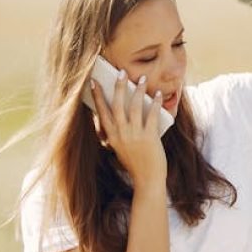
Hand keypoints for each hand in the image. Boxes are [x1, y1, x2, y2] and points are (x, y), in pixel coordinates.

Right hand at [90, 70, 166, 188]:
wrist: (147, 180)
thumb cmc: (135, 164)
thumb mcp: (120, 149)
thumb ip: (119, 134)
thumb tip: (122, 115)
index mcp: (111, 136)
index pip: (101, 112)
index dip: (97, 96)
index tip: (93, 82)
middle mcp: (120, 134)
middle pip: (117, 105)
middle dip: (118, 86)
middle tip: (121, 72)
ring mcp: (134, 135)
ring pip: (134, 107)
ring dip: (138, 91)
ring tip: (141, 79)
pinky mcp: (149, 137)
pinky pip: (151, 115)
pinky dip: (155, 102)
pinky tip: (158, 94)